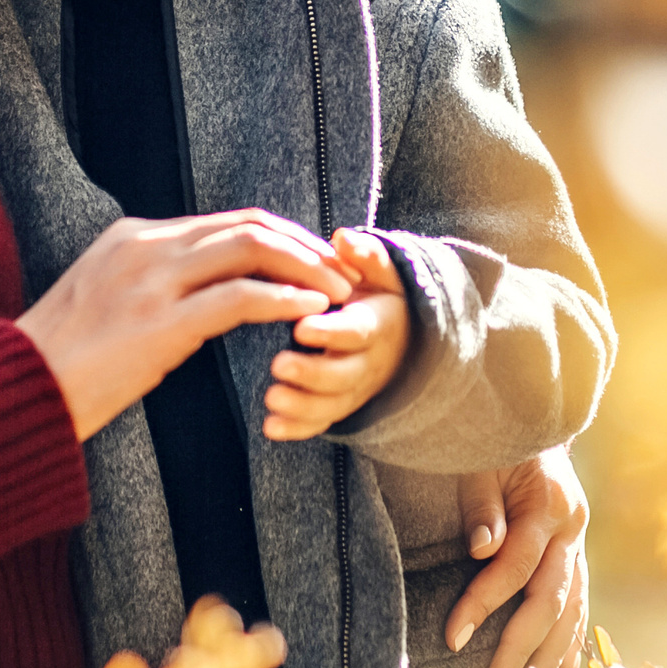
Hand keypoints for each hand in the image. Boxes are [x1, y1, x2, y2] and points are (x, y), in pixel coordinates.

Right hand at [17, 210, 354, 441]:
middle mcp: (144, 247)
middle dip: (303, 245)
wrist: (16, 393)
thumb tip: (197, 295)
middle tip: (341, 272)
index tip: (313, 261)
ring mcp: (150, 281)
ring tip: (338, 292)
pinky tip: (309, 311)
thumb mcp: (102, 301)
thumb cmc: (59, 363)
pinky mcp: (158, 324)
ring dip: (305, 267)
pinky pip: (239, 298)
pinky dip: (283, 299)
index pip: (225, 222)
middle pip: (247, 225)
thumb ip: (149, 284)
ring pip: (250, 249)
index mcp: (131, 237)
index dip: (280, 237)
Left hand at [263, 228, 409, 440]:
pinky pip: (319, 423)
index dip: (331, 332)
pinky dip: (297, 429)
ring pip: (331, 405)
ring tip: (271, 397)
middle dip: (312, 374)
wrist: (396, 337)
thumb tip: (343, 238)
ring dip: (302, 406)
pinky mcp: (335, 405)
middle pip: (344, 375)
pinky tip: (270, 427)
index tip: (301, 328)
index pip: (356, 331)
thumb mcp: (379, 272)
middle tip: (279, 365)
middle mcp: (366, 361)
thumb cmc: (375, 294)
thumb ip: (365, 255)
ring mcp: (351, 388)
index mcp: (375, 324)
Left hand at [447, 446, 588, 667]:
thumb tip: (482, 548)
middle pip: (549, 599)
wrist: (529, 414)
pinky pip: (579, 600)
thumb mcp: (480, 458)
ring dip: (550, 655)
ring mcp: (580, 540)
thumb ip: (482, 502)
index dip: (484, 602)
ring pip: (572, 608)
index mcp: (550, 502)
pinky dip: (572, 637)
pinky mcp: (577, 549)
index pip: (517, 565)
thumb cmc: (494, 435)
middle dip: (519, 648)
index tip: (453, 637)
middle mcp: (573, 527)